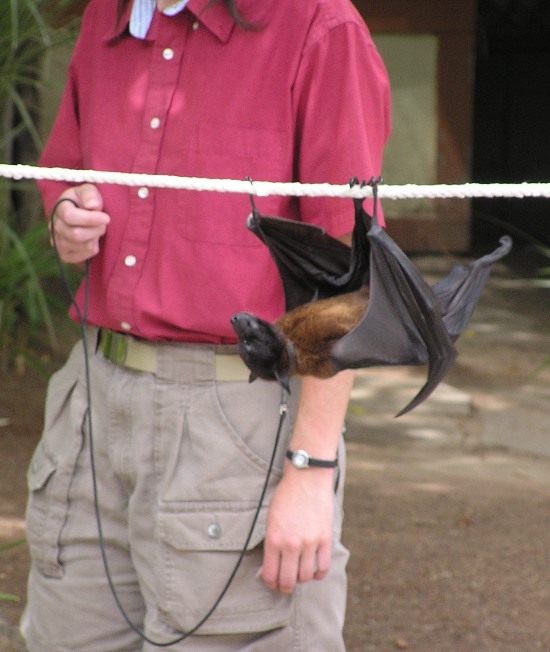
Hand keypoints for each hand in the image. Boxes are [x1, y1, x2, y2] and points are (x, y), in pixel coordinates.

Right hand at [49, 184, 109, 263]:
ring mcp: (57, 242)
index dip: (90, 219)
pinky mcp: (64, 255)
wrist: (83, 216)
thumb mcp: (88, 191)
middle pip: (76, 234)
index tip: (106, 218)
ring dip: (95, 239)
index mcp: (59, 208)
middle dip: (96, 230)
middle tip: (104, 225)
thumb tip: (93, 205)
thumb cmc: (86, 201)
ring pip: (81, 246)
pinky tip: (93, 241)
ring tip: (97, 231)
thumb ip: (89, 195)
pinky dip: (92, 250)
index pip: (70, 216)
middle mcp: (54, 226)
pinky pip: (81, 257)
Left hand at [260, 466, 334, 593]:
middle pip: (288, 581)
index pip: (270, 574)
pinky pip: (323, 567)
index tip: (273, 582)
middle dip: (285, 587)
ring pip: (306, 577)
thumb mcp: (271, 519)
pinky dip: (318, 574)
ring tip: (300, 573)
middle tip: (285, 585)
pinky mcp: (325, 539)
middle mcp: (290, 544)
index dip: (270, 583)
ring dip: (302, 579)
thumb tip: (267, 568)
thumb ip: (270, 544)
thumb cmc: (286, 496)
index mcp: (273, 538)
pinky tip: (314, 570)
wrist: (306, 478)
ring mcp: (309, 542)